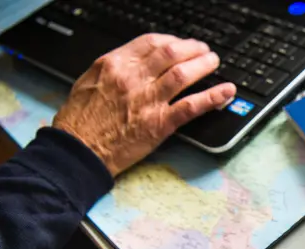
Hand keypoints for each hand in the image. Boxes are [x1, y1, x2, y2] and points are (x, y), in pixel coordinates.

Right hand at [52, 34, 235, 176]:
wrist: (78, 151)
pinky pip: (191, 107)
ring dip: (204, 65)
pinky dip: (212, 97)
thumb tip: (136, 62)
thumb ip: (114, 69)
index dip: (172, 40)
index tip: (182, 44)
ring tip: (214, 62)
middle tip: (204, 51)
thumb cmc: (80, 121)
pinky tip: (226, 92)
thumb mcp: (89, 82)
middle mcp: (133, 79)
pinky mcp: (159, 124)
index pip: (151, 42)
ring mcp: (148, 101)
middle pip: (171, 54)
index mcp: (114, 64)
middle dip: (192, 49)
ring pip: (183, 74)